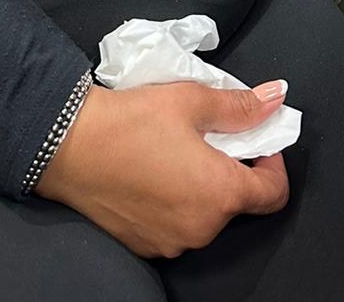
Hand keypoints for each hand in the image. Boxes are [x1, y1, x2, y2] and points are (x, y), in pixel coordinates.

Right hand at [36, 80, 289, 258]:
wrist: (67, 144)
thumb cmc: (132, 120)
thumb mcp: (192, 100)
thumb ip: (240, 106)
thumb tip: (276, 99)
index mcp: (219, 194)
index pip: (273, 194)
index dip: (273, 164)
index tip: (258, 141)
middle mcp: (201, 228)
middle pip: (237, 203)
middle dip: (231, 170)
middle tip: (209, 136)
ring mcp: (171, 242)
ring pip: (205, 215)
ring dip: (202, 187)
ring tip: (177, 152)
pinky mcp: (145, 245)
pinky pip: (176, 225)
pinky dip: (176, 202)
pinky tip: (154, 173)